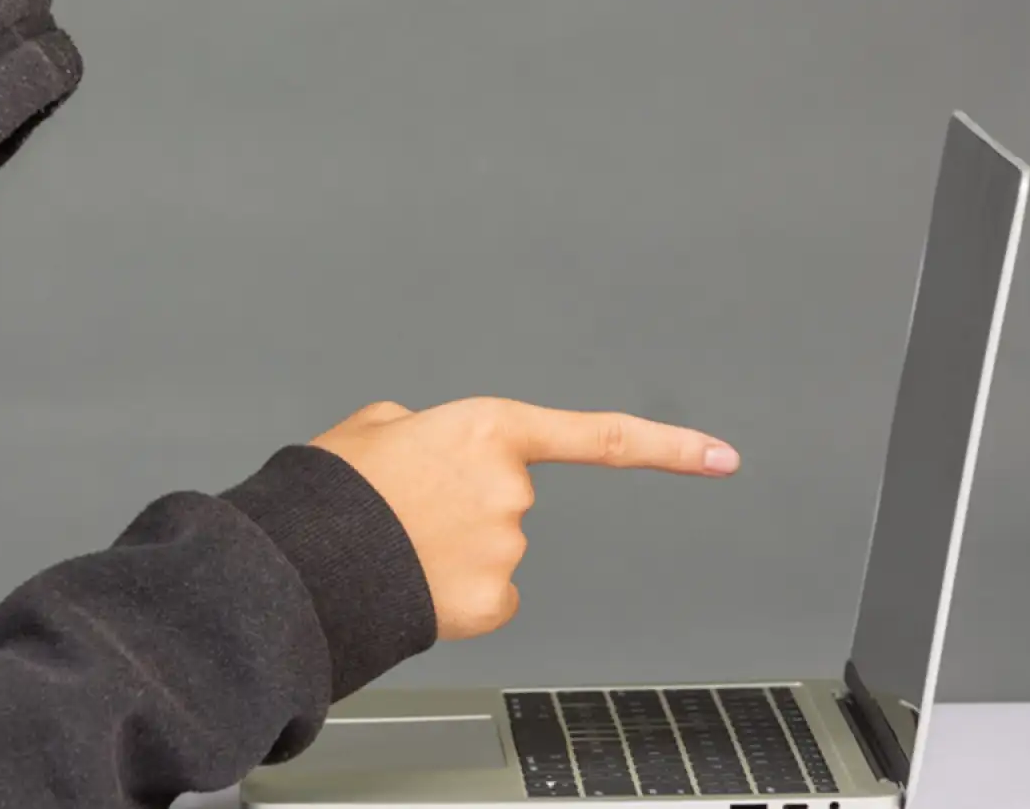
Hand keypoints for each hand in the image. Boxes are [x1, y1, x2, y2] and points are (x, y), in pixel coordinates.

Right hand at [310, 397, 738, 640]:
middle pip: (507, 501)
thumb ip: (422, 427)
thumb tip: (425, 444)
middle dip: (466, 505)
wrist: (306, 558)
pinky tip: (415, 581)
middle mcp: (512, 490)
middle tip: (406, 508)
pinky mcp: (492, 603)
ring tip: (396, 543)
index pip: (599, 438)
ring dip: (453, 549)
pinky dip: (456, 595)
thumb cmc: (335, 489)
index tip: (723, 458)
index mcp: (489, 430)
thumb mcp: (374, 427)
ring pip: (491, 552)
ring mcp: (507, 550)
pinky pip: (485, 598)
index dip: (667, 447)